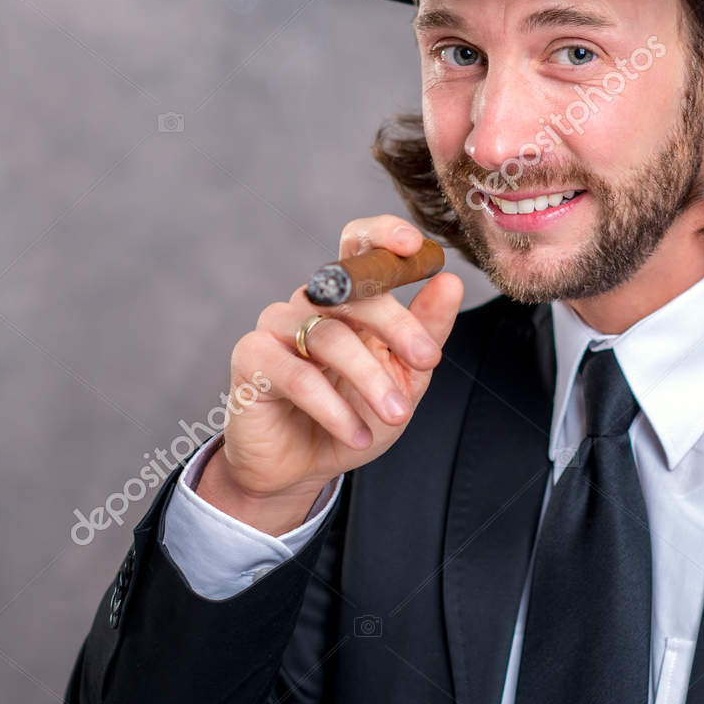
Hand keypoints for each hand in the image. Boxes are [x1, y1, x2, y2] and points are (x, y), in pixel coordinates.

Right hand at [198, 216, 463, 533]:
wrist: (302, 468)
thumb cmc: (353, 415)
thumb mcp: (403, 377)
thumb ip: (426, 332)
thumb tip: (452, 284)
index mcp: (348, 298)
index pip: (358, 245)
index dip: (381, 235)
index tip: (411, 245)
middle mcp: (310, 303)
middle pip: (354, 292)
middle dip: (398, 325)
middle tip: (427, 361)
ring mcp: (277, 326)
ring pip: (330, 336)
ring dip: (370, 378)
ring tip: (395, 415)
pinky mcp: (251, 357)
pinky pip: (298, 376)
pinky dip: (334, 408)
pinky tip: (356, 435)